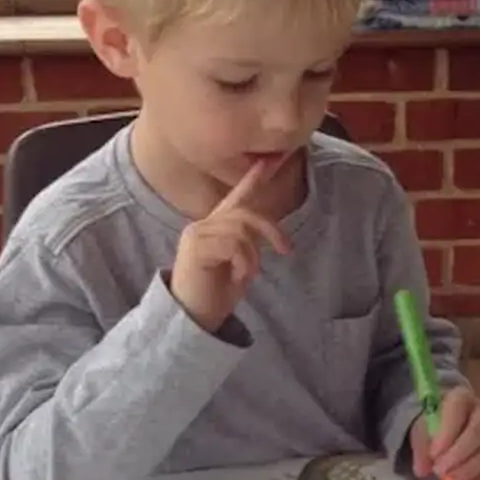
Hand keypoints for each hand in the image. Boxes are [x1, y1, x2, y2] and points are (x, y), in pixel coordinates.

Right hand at [170, 160, 289, 333]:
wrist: (193, 319)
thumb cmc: (215, 295)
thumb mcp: (240, 265)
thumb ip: (248, 244)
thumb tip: (267, 231)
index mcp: (214, 227)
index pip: (235, 197)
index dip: (252, 178)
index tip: (268, 160)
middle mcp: (202, 225)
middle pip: (245, 212)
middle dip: (270, 229)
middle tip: (285, 250)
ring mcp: (197, 234)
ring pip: (241, 228)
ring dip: (253, 255)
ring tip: (247, 274)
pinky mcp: (196, 247)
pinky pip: (234, 243)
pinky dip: (245, 262)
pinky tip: (238, 278)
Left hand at [410, 386, 479, 479]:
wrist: (458, 421)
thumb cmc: (438, 422)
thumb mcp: (424, 427)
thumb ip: (421, 446)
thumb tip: (422, 470)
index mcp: (461, 398)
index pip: (457, 411)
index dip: (446, 434)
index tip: (433, 455)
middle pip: (476, 433)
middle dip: (458, 455)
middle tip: (440, 472)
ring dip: (468, 471)